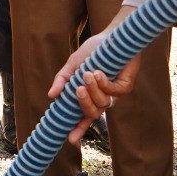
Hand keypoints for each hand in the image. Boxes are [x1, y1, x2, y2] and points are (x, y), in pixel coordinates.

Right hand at [48, 6, 138, 142]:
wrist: (111, 36)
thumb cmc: (93, 50)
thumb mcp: (73, 65)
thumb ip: (62, 80)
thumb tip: (51, 96)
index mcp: (90, 96)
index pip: (84, 118)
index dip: (78, 129)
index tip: (70, 139)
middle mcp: (103, 98)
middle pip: (93, 114)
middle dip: (84, 104)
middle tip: (78, 89)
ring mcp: (115, 94)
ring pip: (103, 104)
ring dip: (93, 89)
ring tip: (88, 73)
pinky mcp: (125, 87)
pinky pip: (114, 93)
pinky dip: (104, 84)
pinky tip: (99, 72)